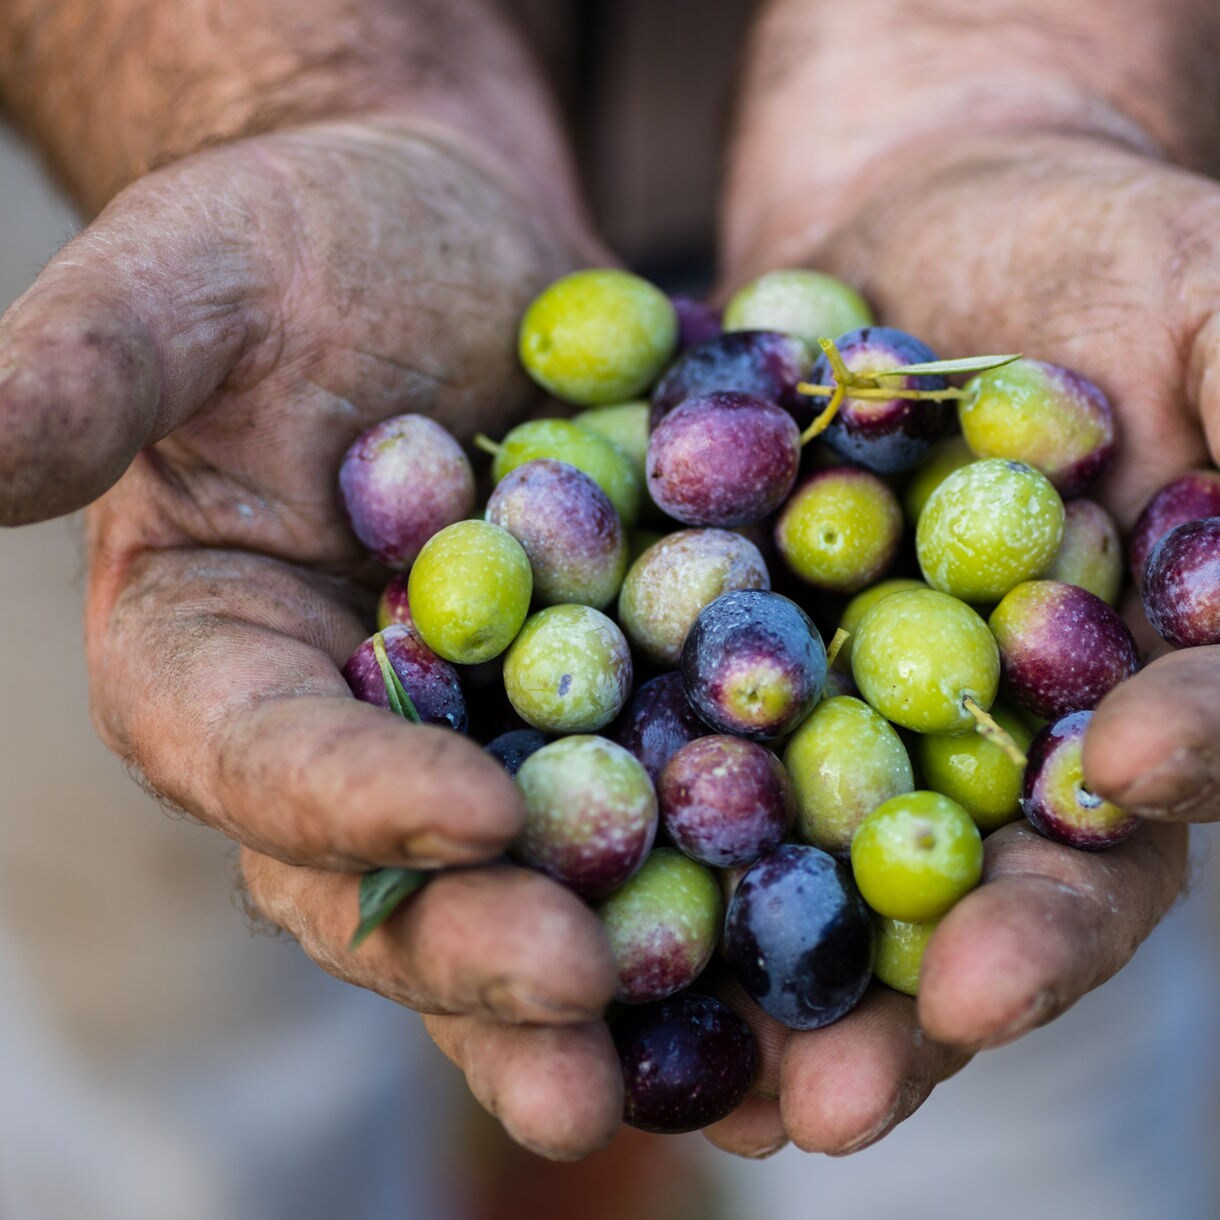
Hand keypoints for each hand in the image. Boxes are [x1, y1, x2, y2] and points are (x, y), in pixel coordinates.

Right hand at [0, 117, 628, 1156]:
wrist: (444, 241)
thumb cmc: (295, 251)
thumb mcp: (186, 287)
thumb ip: (83, 377)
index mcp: (222, 674)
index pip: (270, 763)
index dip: (354, 801)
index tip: (467, 817)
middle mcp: (351, 741)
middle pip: (403, 878)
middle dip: (487, 946)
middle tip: (583, 1005)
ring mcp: (485, 739)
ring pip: (539, 880)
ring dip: (615, 967)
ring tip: (700, 1046)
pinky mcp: (605, 705)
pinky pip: (661, 795)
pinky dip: (728, 860)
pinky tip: (803, 912)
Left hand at [705, 130, 1206, 1156]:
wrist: (918, 229)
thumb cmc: (1095, 258)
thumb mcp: (1213, 304)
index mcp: (1127, 700)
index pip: (1138, 807)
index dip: (1105, 849)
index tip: (1059, 871)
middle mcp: (984, 749)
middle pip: (960, 898)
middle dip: (910, 998)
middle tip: (839, 1100)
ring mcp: (847, 720)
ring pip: (811, 874)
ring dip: (754, 983)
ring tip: (703, 1087)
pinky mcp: (721, 672)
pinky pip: (679, 766)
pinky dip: (637, 841)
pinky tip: (580, 922)